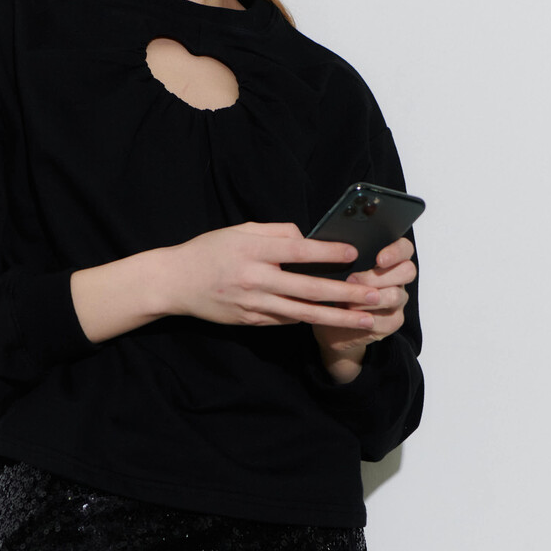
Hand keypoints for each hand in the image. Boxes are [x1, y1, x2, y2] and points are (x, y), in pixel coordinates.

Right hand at [164, 222, 386, 328]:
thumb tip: (307, 238)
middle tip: (374, 296)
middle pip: (309, 288)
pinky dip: (309, 318)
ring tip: (365, 320)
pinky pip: (286, 320)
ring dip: (337, 317)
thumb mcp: (240, 230)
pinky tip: (331, 319)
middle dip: (346, 294)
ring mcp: (254, 304)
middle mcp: (256, 279)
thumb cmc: (209, 250)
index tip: (354, 253)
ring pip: (303, 313)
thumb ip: (276, 232)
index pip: (299, 251)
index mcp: (254, 250)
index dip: (329, 252)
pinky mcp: (250, 320)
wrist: (175, 282)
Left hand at [311, 237, 416, 382]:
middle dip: (378, 276)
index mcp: (389, 261)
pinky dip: (366, 317)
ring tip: (345, 300)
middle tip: (352, 280)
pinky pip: (387, 319)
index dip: (396, 251)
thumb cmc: (335, 289)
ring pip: (396, 296)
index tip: (379, 259)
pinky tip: (350, 315)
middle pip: (407, 270)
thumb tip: (338, 248)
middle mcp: (398, 279)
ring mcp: (398, 301)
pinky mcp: (393, 322)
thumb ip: (345, 258)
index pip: (405, 248)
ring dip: (368, 297)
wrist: (333, 321)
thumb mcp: (338, 269)